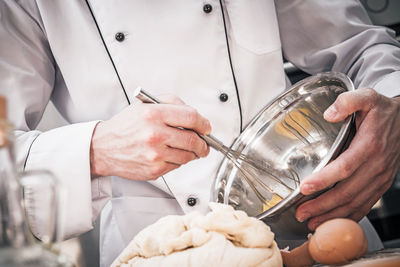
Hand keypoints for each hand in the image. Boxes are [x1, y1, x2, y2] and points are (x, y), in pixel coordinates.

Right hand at [90, 95, 210, 179]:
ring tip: (190, 149)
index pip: (191, 117)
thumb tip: (194, 115)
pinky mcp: (154, 169)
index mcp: (153, 114)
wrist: (103, 147)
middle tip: (204, 143)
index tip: (206, 127)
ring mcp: (155, 154)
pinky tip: (171, 155)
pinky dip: (179, 161)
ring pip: (188, 155)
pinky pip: (177, 166)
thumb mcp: (145, 105)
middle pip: (193, 139)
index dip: (204, 123)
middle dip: (204, 143)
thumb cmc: (125, 126)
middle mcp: (154, 134)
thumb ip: (171, 102)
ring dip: (194, 153)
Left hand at [296, 88, 399, 229]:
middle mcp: (376, 166)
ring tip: (311, 223)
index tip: (304, 188)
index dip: (324, 179)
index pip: (344, 167)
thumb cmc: (381, 111)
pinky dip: (349, 217)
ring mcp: (380, 178)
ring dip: (332, 215)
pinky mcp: (381, 185)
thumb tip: (330, 113)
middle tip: (300, 213)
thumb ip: (348, 102)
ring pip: (355, 202)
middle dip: (322, 205)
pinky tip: (332, 222)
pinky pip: (366, 205)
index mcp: (370, 145)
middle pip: (347, 191)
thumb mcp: (366, 97)